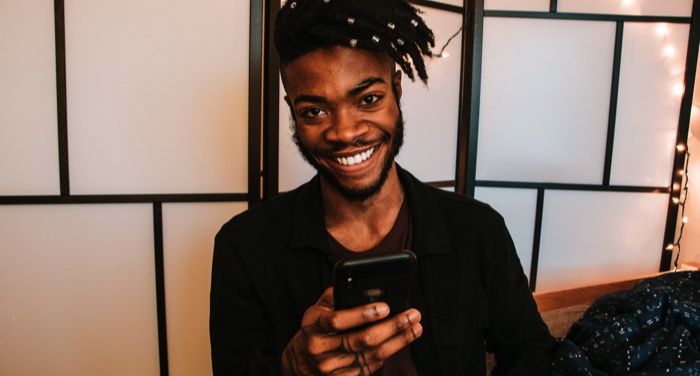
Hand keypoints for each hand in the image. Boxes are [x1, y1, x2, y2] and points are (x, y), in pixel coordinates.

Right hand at [281, 287, 421, 374]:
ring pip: (371, 356)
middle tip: (412, 315)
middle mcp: (321, 350)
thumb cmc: (315, 329)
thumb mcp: (316, 310)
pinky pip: (370, 368)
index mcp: (314, 328)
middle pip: (361, 340)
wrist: (299, 363)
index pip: (337, 321)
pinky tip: (401, 342)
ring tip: (415, 327)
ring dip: (398, 341)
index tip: (385, 307)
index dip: (362, 314)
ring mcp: (332, 369)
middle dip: (391, 327)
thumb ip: (335, 296)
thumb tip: (360, 285)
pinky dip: (388, 354)